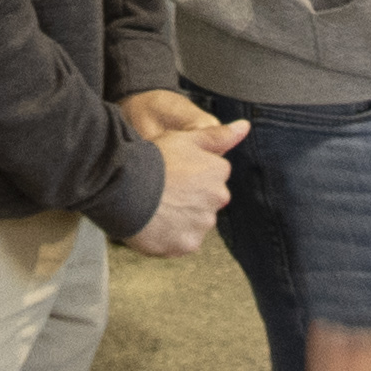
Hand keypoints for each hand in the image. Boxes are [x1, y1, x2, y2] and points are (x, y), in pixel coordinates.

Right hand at [119, 89, 246, 256]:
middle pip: (206, 202)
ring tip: (156, 209)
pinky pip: (182, 243)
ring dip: (181, 219)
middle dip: (190, 199)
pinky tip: (154, 225)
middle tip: (164, 192)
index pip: (212, 177)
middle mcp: (217, 199)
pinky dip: (171, 237)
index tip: (173, 174)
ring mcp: (203, 224)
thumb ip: (219, 135)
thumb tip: (245, 126)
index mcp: (219, 172)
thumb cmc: (153, 160)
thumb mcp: (186, 138)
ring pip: (195, 223)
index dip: (190, 175)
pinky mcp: (188, 244)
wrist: (125, 187)